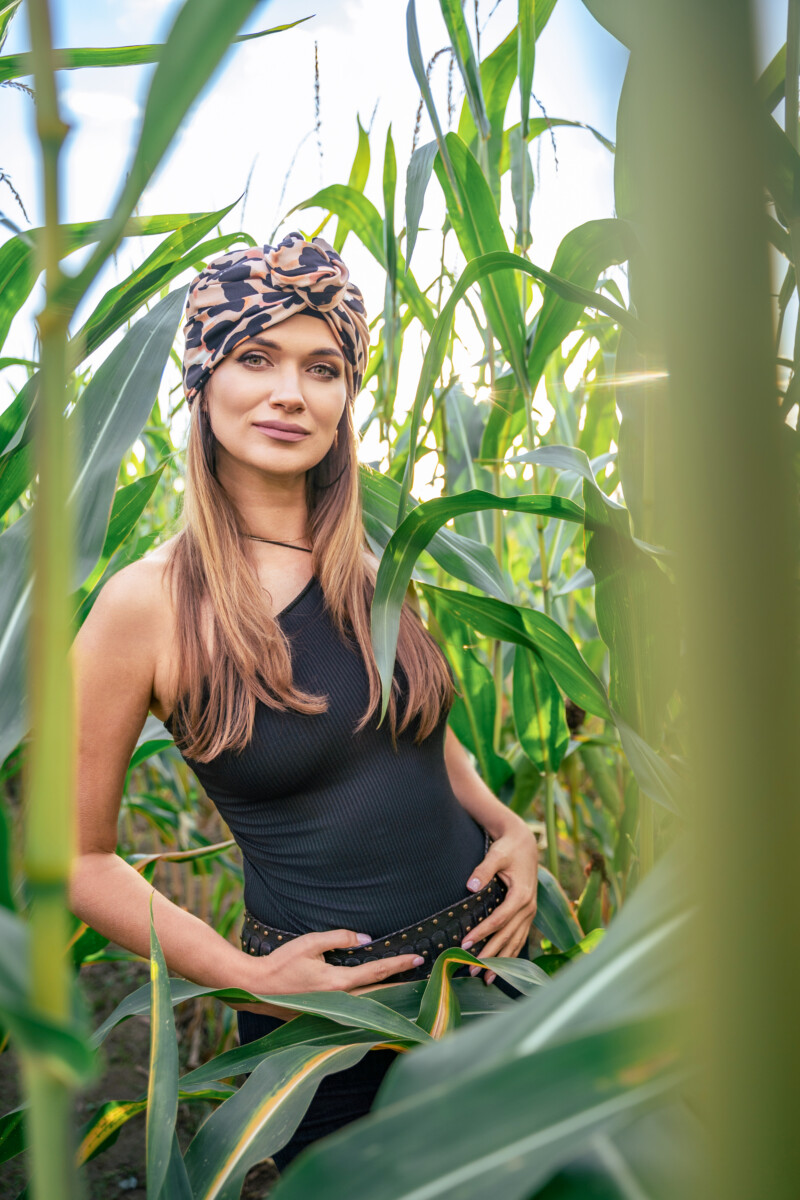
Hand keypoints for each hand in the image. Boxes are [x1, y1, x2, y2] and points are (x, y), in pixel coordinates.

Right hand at [232, 928, 424, 1016]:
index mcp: (338, 982)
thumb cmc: (282, 963)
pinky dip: (369, 1002)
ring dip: (387, 994)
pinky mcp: (324, 1014)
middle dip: (400, 983)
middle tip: (421, 975)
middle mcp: (339, 1000)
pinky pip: (353, 1008)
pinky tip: (376, 997)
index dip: (398, 964)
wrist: (257, 988)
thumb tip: (366, 939)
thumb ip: (340, 938)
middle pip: (379, 992)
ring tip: (405, 985)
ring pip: (368, 1003)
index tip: (418, 958)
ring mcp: (331, 1010)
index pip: (376, 972)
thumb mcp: (311, 942)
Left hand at [462, 818, 538, 984]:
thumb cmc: (508, 848)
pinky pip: (519, 938)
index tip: (465, 943)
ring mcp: (530, 913)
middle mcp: (529, 907)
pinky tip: (500, 968)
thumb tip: (470, 886)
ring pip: (515, 942)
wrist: (524, 842)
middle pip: (507, 936)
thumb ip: (483, 869)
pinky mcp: (527, 914)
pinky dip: (510, 953)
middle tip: (471, 969)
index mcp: (522, 895)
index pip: (499, 919)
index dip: (482, 932)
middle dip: (490, 954)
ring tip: (484, 977)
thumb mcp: (496, 854)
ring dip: (500, 960)